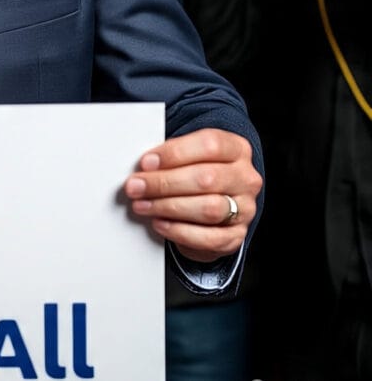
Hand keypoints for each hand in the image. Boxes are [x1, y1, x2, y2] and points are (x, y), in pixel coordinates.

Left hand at [123, 127, 261, 262]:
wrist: (215, 200)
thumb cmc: (195, 170)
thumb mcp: (188, 154)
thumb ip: (170, 155)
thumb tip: (144, 167)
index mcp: (236, 148)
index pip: (209, 145)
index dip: (174, 153)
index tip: (146, 162)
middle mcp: (245, 178)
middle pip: (206, 178)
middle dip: (164, 183)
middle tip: (136, 186)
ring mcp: (245, 208)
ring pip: (208, 209)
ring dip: (168, 207)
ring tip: (142, 205)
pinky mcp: (236, 235)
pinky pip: (209, 238)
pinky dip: (179, 231)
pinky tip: (159, 223)